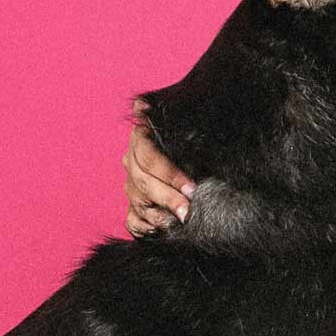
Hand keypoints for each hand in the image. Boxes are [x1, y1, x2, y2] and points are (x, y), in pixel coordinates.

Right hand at [124, 105, 192, 234]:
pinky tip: (160, 230)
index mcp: (142, 136)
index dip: (169, 174)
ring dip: (158, 215)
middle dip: (167, 197)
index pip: (148, 157)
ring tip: (178, 222)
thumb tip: (141, 105)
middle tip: (188, 210)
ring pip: (137, 201)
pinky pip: (132, 220)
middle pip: (141, 181)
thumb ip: (178, 120)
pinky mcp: (135, 206)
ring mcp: (132, 184)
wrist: (203, 152)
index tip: (191, 188)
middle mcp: (132, 159)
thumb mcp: (193, 130)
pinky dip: (144, 227)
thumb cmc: (198, 140)